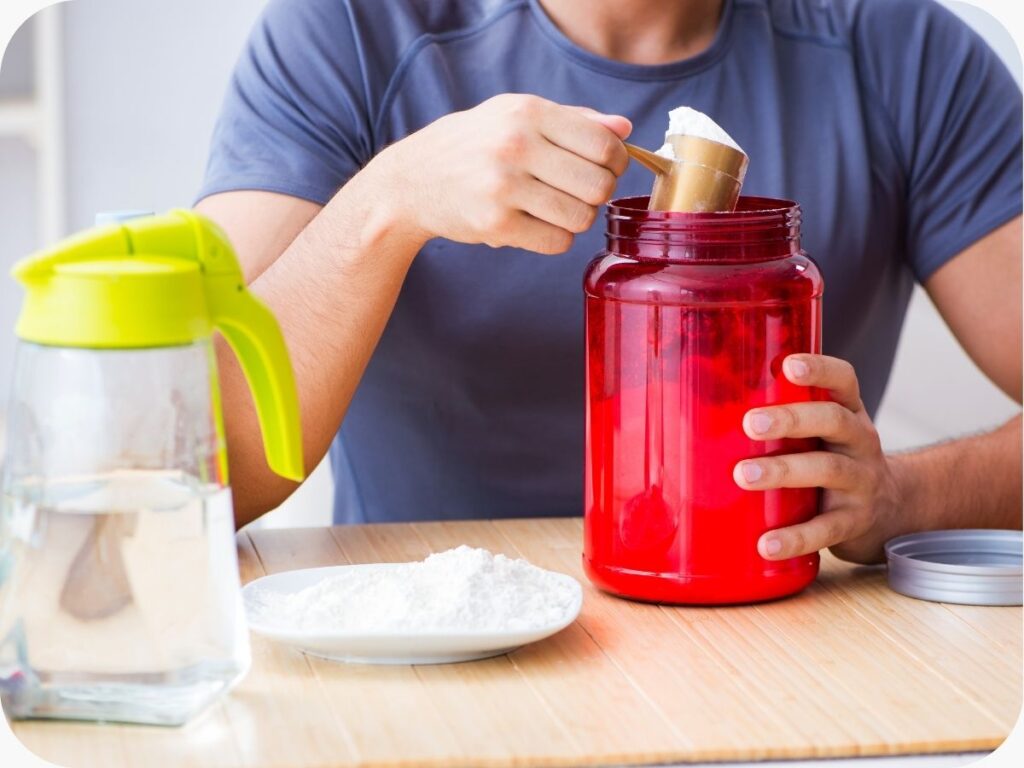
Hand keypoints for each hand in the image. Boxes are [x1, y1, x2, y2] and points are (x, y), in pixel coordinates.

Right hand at [372, 94, 631, 253]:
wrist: (412, 179)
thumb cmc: (474, 145)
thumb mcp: (516, 115)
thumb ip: (573, 120)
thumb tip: (624, 130)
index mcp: (528, 113)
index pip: (604, 145)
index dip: (616, 163)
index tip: (605, 169)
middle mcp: (516, 146)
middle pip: (598, 185)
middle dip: (598, 194)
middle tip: (580, 192)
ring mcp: (504, 187)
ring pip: (581, 217)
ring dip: (576, 219)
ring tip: (555, 209)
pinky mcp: (495, 224)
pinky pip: (557, 242)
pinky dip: (556, 238)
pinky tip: (537, 225)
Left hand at [733, 354, 903, 563]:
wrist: (890, 510)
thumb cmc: (834, 459)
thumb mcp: (821, 433)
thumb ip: (782, 417)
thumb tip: (698, 405)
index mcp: (849, 412)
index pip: (843, 380)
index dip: (820, 369)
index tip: (788, 364)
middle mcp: (861, 441)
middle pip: (833, 421)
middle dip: (791, 420)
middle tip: (750, 424)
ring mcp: (862, 482)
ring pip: (828, 470)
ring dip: (784, 471)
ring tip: (743, 475)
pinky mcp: (855, 522)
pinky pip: (826, 529)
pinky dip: (795, 537)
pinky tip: (766, 545)